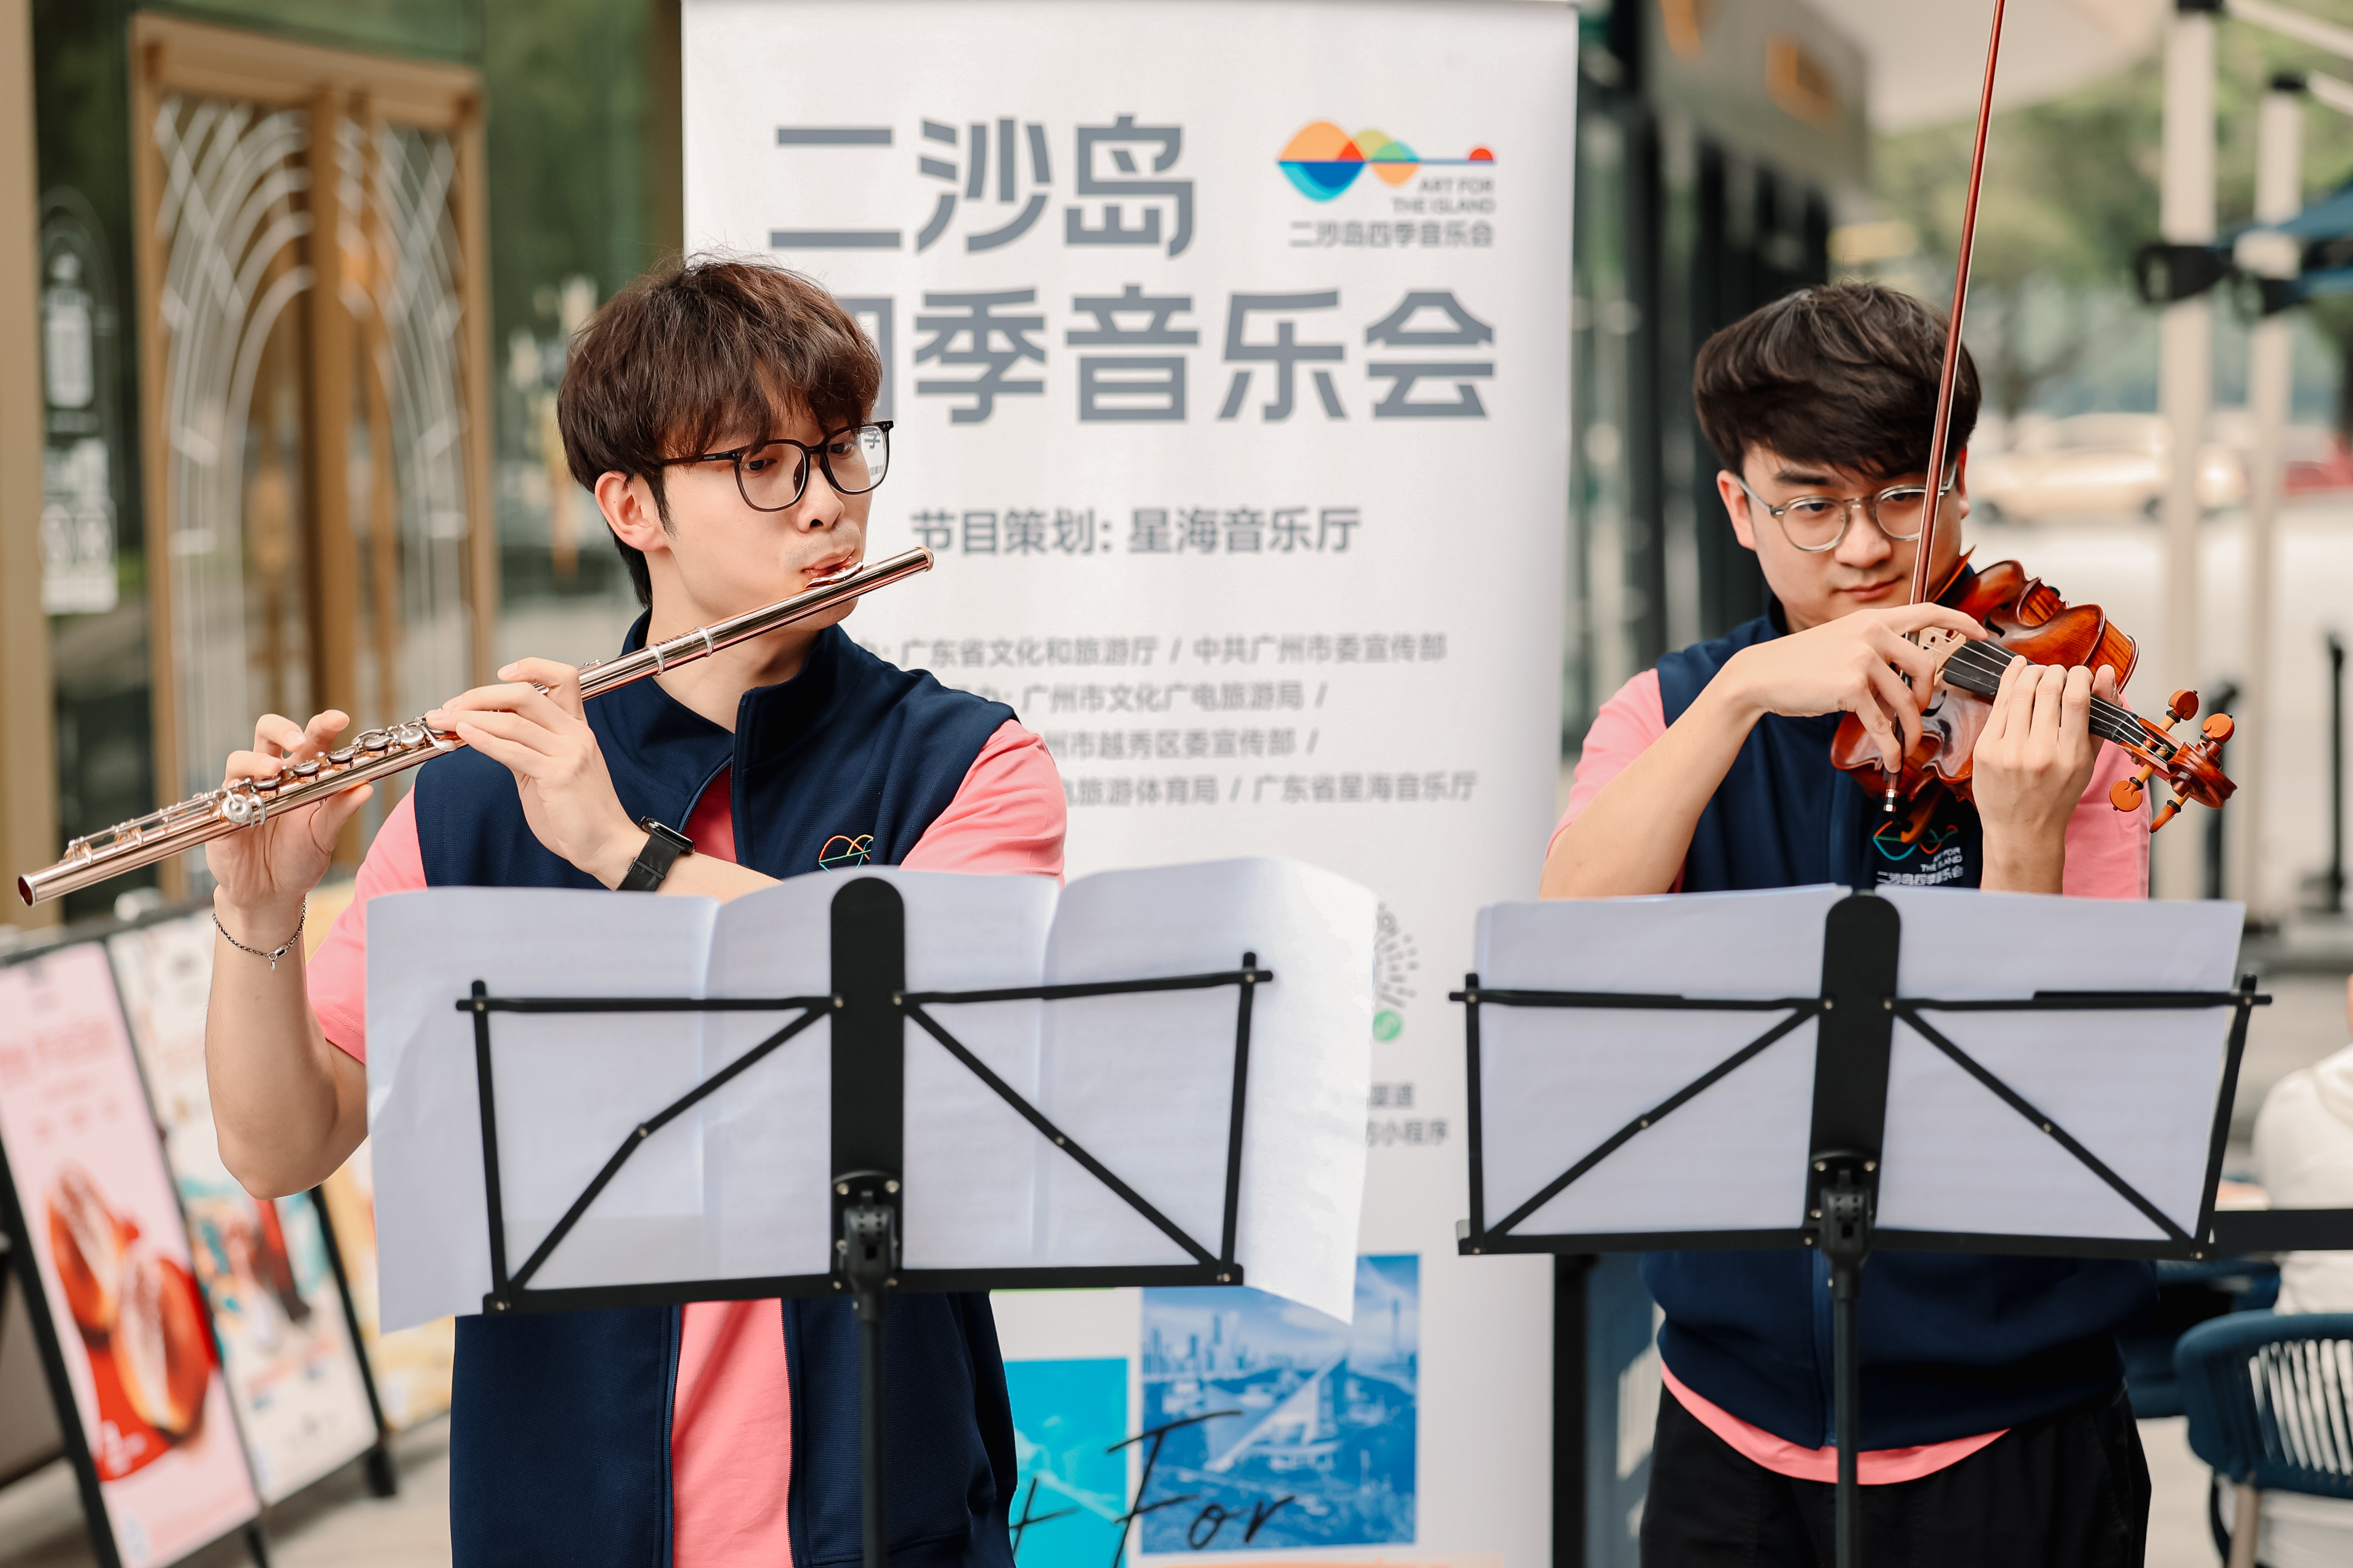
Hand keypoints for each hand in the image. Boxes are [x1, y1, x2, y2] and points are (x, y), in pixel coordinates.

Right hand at [209, 711, 374, 932]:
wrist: (271, 894)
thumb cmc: (299, 858)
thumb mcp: (324, 835)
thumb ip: (340, 810)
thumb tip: (366, 787)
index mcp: (301, 775)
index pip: (311, 741)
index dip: (322, 725)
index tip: (340, 718)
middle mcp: (271, 777)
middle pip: (268, 735)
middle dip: (282, 728)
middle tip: (299, 739)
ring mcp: (244, 792)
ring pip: (240, 759)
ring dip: (257, 760)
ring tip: (274, 770)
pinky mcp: (224, 813)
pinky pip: (224, 795)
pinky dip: (236, 793)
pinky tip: (250, 801)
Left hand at [429, 660, 642, 886]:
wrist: (606, 845)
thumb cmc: (578, 813)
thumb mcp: (549, 772)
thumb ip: (524, 748)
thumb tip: (486, 731)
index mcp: (576, 728)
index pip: (563, 677)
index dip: (531, 667)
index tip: (500, 674)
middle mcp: (575, 734)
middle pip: (526, 693)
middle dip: (481, 695)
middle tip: (451, 705)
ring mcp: (569, 753)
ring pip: (514, 722)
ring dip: (469, 717)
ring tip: (442, 719)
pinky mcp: (559, 776)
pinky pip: (513, 751)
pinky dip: (483, 740)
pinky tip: (464, 735)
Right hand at [1718, 604, 1987, 771]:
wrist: (1761, 674)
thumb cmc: (1799, 663)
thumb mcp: (1840, 641)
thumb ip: (1872, 648)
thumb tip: (1903, 675)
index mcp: (1873, 620)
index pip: (1928, 611)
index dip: (1961, 620)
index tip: (1981, 633)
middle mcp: (1871, 633)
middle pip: (1927, 666)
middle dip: (1928, 697)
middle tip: (1918, 712)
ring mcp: (1862, 658)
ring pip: (1905, 700)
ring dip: (1910, 729)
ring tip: (1904, 745)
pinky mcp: (1851, 686)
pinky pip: (1882, 722)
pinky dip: (1890, 746)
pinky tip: (1891, 758)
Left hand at [1972, 660, 2117, 892]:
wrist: (2021, 830)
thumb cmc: (2058, 795)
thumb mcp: (2088, 759)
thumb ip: (2100, 715)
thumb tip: (2105, 673)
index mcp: (2069, 756)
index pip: (2076, 699)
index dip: (2080, 676)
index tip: (2082, 675)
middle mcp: (2038, 752)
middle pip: (2047, 689)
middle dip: (2056, 672)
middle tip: (2059, 674)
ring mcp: (2008, 751)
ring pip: (2020, 692)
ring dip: (2032, 672)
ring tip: (2040, 672)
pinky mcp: (1985, 749)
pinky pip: (1999, 704)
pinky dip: (2009, 681)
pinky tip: (2017, 671)